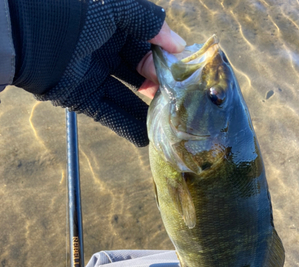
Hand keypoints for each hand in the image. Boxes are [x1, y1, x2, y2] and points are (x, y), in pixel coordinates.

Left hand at [9, 0, 185, 145]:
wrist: (32, 39)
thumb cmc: (75, 16)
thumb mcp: (116, 9)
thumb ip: (148, 21)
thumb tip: (179, 45)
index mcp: (114, 26)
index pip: (147, 44)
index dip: (164, 58)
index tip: (182, 73)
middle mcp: (106, 51)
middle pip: (139, 72)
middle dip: (158, 85)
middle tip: (175, 98)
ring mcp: (95, 77)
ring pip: (128, 96)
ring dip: (147, 110)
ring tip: (168, 123)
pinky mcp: (83, 99)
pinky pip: (111, 114)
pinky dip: (128, 126)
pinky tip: (147, 138)